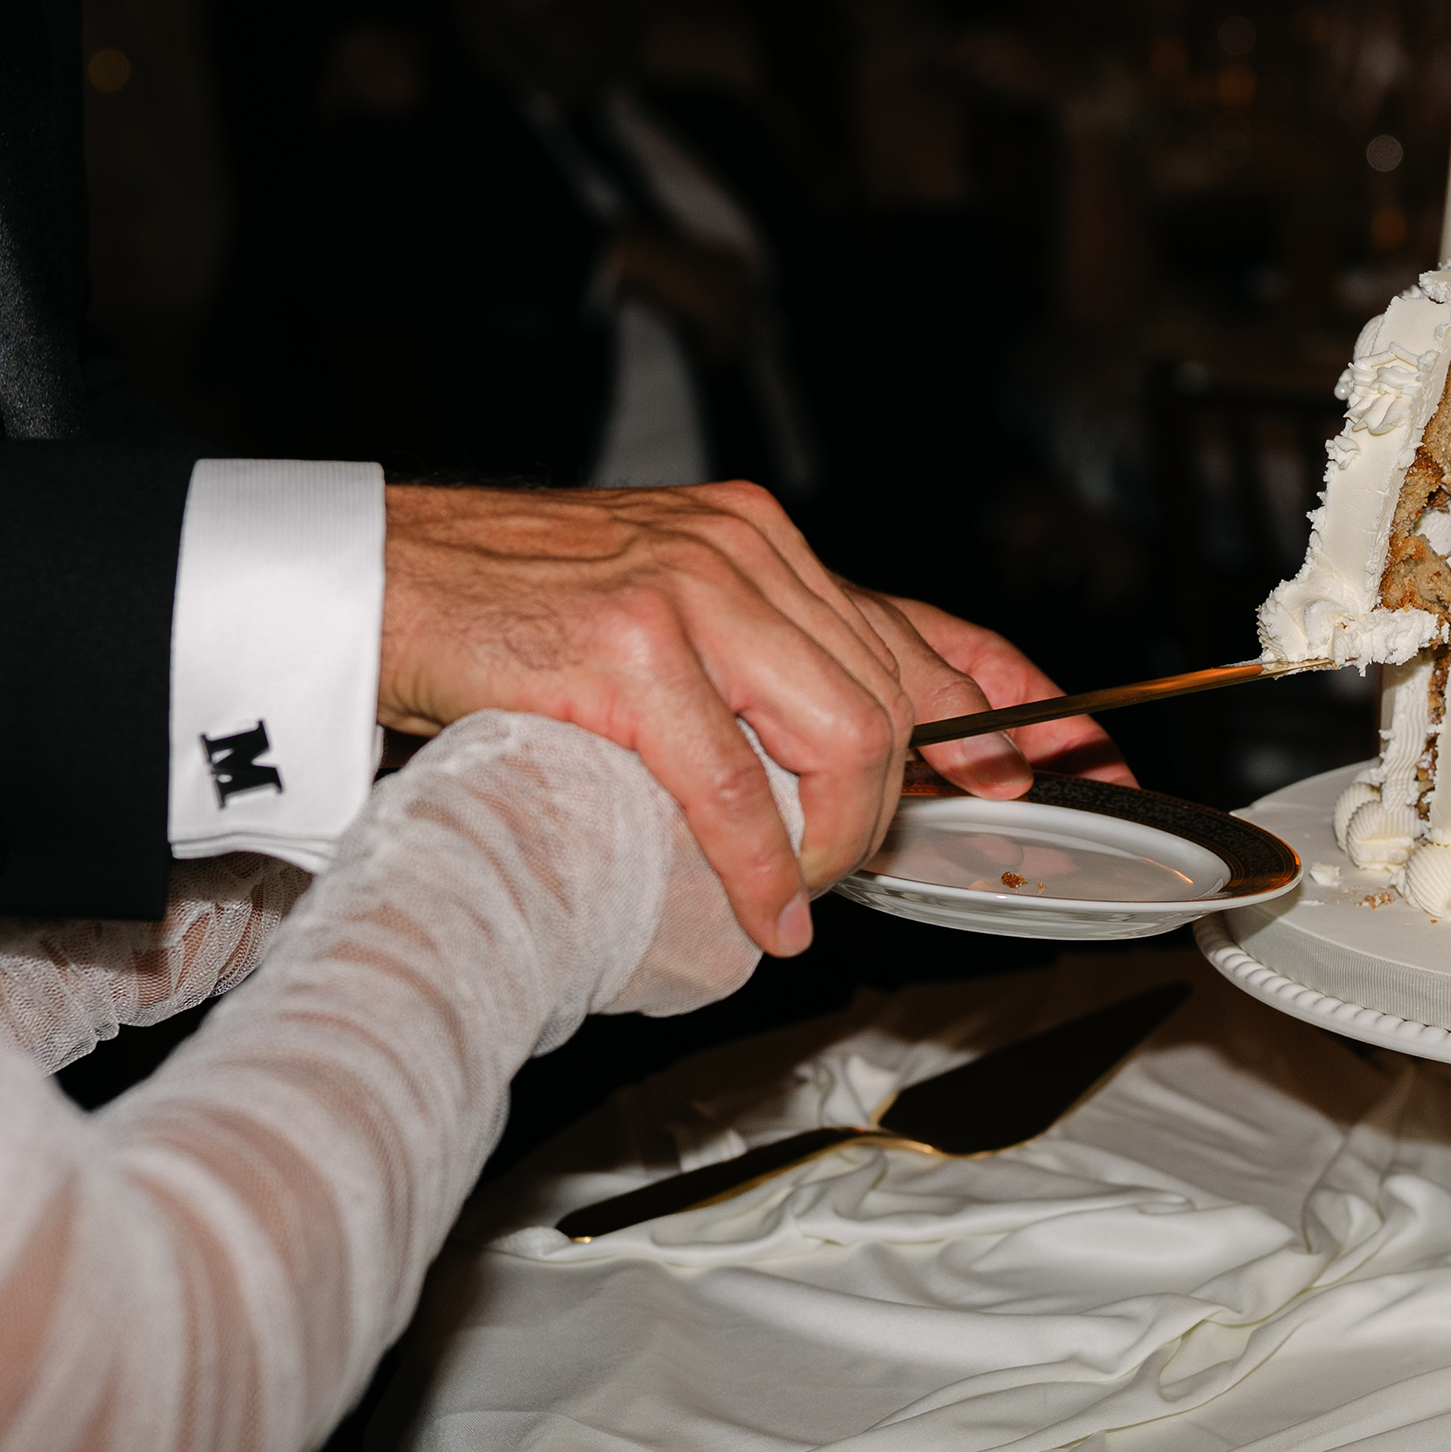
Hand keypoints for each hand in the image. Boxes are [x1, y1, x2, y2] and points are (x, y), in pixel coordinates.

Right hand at [374, 489, 1129, 961]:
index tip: (1083, 759)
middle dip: (901, 805)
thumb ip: (759, 666)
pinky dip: (759, 861)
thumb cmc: (502, 612)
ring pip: (844, 738)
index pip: (927, 625)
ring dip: (833, 839)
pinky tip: (761, 909)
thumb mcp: (660, 615)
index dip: (1018, 702)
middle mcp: (744, 550)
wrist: (367, 582)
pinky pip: (732, 783)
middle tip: (861, 866)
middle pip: (897, 700)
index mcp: (761, 542)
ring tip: (795, 889)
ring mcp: (689, 592)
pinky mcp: (626, 650)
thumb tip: (854, 761)